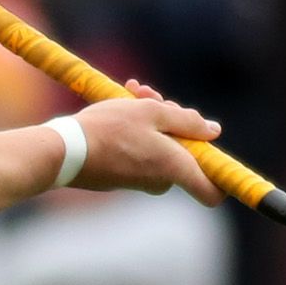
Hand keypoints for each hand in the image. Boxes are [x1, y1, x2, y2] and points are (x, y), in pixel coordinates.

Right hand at [69, 88, 223, 206]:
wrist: (63, 152)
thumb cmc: (109, 129)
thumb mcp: (151, 112)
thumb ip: (187, 121)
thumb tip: (213, 131)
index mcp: (175, 168)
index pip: (213, 192)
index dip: (222, 176)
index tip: (219, 156)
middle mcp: (161, 181)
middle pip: (184, 154)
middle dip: (173, 122)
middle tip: (152, 96)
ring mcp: (141, 181)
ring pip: (160, 147)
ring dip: (151, 120)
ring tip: (131, 93)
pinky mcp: (123, 177)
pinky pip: (140, 153)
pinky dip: (135, 132)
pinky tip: (119, 107)